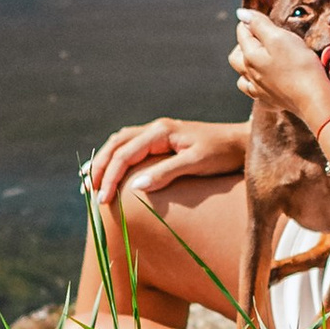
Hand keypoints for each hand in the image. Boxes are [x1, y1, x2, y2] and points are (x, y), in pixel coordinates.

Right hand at [83, 113, 247, 206]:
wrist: (241, 143)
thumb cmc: (222, 154)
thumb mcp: (196, 163)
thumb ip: (166, 173)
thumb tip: (136, 187)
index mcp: (161, 131)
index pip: (125, 154)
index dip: (110, 177)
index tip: (103, 200)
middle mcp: (156, 128)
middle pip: (116, 145)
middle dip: (100, 167)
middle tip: (88, 190)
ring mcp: (158, 132)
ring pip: (120, 142)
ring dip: (104, 160)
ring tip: (90, 180)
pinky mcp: (163, 140)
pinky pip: (131, 145)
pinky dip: (116, 156)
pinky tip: (110, 169)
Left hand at [231, 9, 329, 132]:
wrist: (315, 99)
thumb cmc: (300, 66)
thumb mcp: (280, 37)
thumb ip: (259, 24)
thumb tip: (242, 14)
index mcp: (250, 56)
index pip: (242, 32)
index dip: (252, 22)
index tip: (265, 19)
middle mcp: (250, 74)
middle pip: (236, 56)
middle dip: (244, 43)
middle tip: (261, 36)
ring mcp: (260, 90)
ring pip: (243, 76)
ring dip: (247, 65)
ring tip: (261, 58)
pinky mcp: (272, 101)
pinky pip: (257, 92)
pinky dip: (258, 84)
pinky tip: (268, 81)